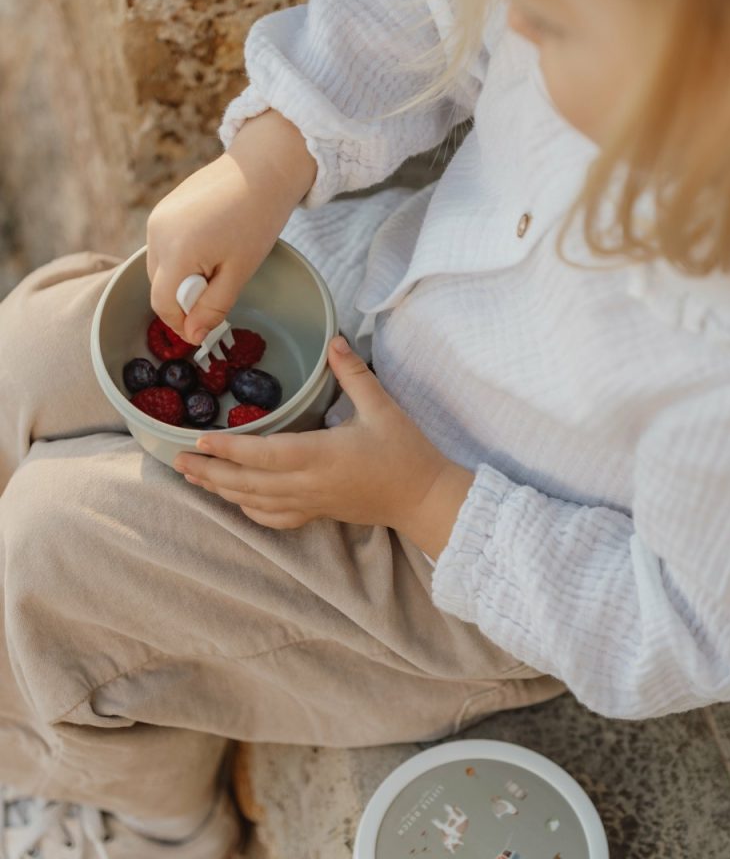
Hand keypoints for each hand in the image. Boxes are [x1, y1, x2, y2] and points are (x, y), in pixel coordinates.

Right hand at [146, 109, 316, 345]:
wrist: (262, 168)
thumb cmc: (257, 219)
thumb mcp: (239, 272)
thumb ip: (213, 306)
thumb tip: (193, 334)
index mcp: (176, 251)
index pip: (163, 304)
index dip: (182, 324)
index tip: (204, 332)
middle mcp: (157, 233)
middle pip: (159, 287)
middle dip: (184, 301)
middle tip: (219, 294)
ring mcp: (157, 219)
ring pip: (160, 269)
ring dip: (182, 280)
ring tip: (218, 267)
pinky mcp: (163, 209)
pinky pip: (163, 248)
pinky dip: (180, 260)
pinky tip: (210, 249)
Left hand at [173, 337, 474, 559]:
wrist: (423, 498)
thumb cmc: (406, 453)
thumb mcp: (382, 407)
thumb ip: (354, 374)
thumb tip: (335, 341)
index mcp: (321, 456)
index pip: (264, 454)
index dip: (229, 448)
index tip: (199, 439)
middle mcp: (308, 484)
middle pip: (247, 482)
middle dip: (209, 471)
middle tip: (176, 459)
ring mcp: (310, 502)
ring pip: (254, 502)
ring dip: (220, 490)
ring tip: (192, 476)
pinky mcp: (317, 513)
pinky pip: (274, 518)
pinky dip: (248, 509)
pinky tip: (234, 500)